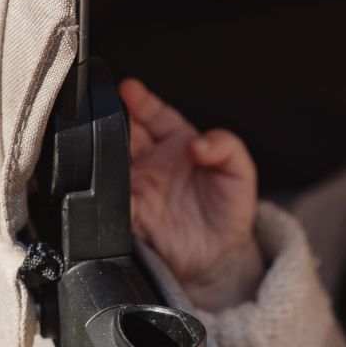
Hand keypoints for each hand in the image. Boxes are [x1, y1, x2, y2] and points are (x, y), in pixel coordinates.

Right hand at [120, 77, 264, 310]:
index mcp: (178, 143)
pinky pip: (113, 205)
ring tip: (104, 144)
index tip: (129, 89)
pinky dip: (108, 198)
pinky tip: (114, 191)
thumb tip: (200, 143)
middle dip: (115, 121)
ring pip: (112, 164)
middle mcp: (154, 162)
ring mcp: (140, 188)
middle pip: (126, 134)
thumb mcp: (240, 171)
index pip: (155, 114)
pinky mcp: (132, 217)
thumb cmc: (230, 208)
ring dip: (106, 154)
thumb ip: (226, 147)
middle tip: (110, 114)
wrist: (222, 256)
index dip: (141, 100)